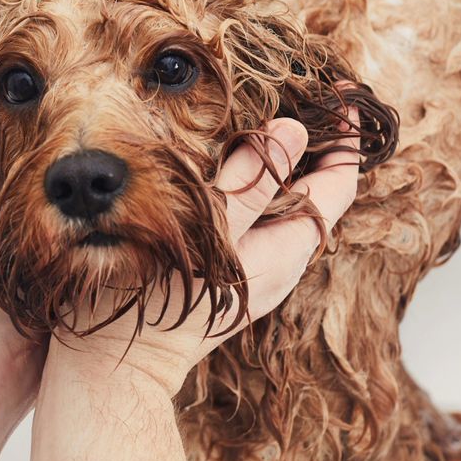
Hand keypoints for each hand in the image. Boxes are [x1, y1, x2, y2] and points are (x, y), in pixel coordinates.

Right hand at [48, 112, 361, 394]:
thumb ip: (251, 182)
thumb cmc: (157, 299)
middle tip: (307, 99)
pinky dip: (255, 189)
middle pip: (316, 197)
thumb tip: (294, 131)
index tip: (343, 95)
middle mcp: (279, 265)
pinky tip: (229, 172)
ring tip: (271, 122)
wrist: (116, 365)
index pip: (337, 187)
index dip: (344, 140)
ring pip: (284, 209)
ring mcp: (253, 274)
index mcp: (285, 251)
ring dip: (283, 167)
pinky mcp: (226, 278)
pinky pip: (256, 223)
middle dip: (317, 148)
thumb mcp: (206, 231)